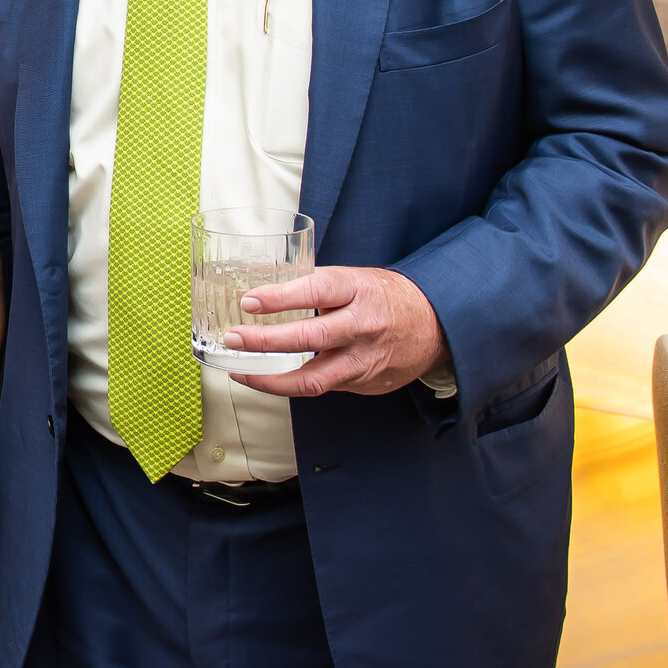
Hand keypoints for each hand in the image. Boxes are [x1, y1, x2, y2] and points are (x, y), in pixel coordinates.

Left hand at [224, 265, 447, 398]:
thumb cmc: (383, 298)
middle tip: (233, 338)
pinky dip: (290, 385)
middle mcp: (362, 326)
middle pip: (310, 337)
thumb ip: (312, 284)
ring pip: (313, 378)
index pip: (316, 291)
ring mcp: (364, 360)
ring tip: (240, 370)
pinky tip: (267, 377)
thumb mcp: (353, 279)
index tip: (249, 301)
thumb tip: (260, 280)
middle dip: (266, 340)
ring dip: (270, 378)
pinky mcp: (364, 383)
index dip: (280, 297)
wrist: (435, 326)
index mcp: (358, 290)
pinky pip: (322, 387)